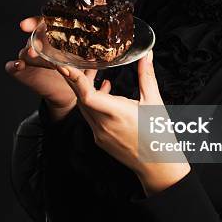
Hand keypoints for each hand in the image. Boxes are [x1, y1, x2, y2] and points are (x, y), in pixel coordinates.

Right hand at [5, 16, 86, 110]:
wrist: (68, 95)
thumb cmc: (77, 75)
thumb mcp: (87, 67)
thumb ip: (91, 62)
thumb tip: (97, 56)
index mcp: (54, 41)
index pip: (45, 26)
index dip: (37, 21)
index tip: (32, 21)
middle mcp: (40, 47)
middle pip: (35, 38)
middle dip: (35, 37)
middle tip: (38, 41)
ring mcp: (30, 60)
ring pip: (25, 51)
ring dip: (28, 51)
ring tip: (32, 52)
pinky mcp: (23, 73)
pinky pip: (13, 67)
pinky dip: (13, 65)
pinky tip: (18, 65)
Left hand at [55, 50, 190, 194]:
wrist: (158, 166)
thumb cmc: (159, 134)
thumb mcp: (154, 102)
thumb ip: (146, 76)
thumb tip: (146, 55)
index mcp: (116, 113)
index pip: (87, 94)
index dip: (73, 78)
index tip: (62, 65)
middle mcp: (103, 125)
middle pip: (81, 98)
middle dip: (77, 78)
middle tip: (78, 61)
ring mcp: (99, 134)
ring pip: (83, 107)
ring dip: (84, 90)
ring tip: (94, 74)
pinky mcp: (100, 139)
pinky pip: (90, 117)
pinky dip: (92, 103)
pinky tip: (105, 93)